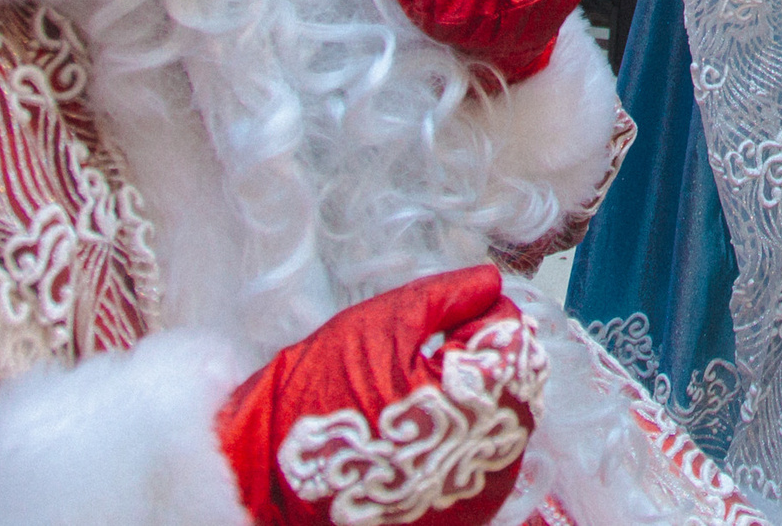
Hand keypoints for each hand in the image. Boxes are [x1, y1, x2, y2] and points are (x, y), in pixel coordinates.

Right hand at [217, 267, 544, 525]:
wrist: (263, 482)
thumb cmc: (314, 403)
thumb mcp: (378, 325)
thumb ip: (444, 296)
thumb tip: (488, 280)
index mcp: (477, 399)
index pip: (513, 335)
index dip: (481, 314)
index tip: (446, 319)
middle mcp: (492, 455)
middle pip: (518, 380)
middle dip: (482, 356)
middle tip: (430, 355)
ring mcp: (479, 493)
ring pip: (505, 423)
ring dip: (476, 398)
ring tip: (418, 398)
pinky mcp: (461, 518)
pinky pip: (483, 463)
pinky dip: (464, 439)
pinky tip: (420, 434)